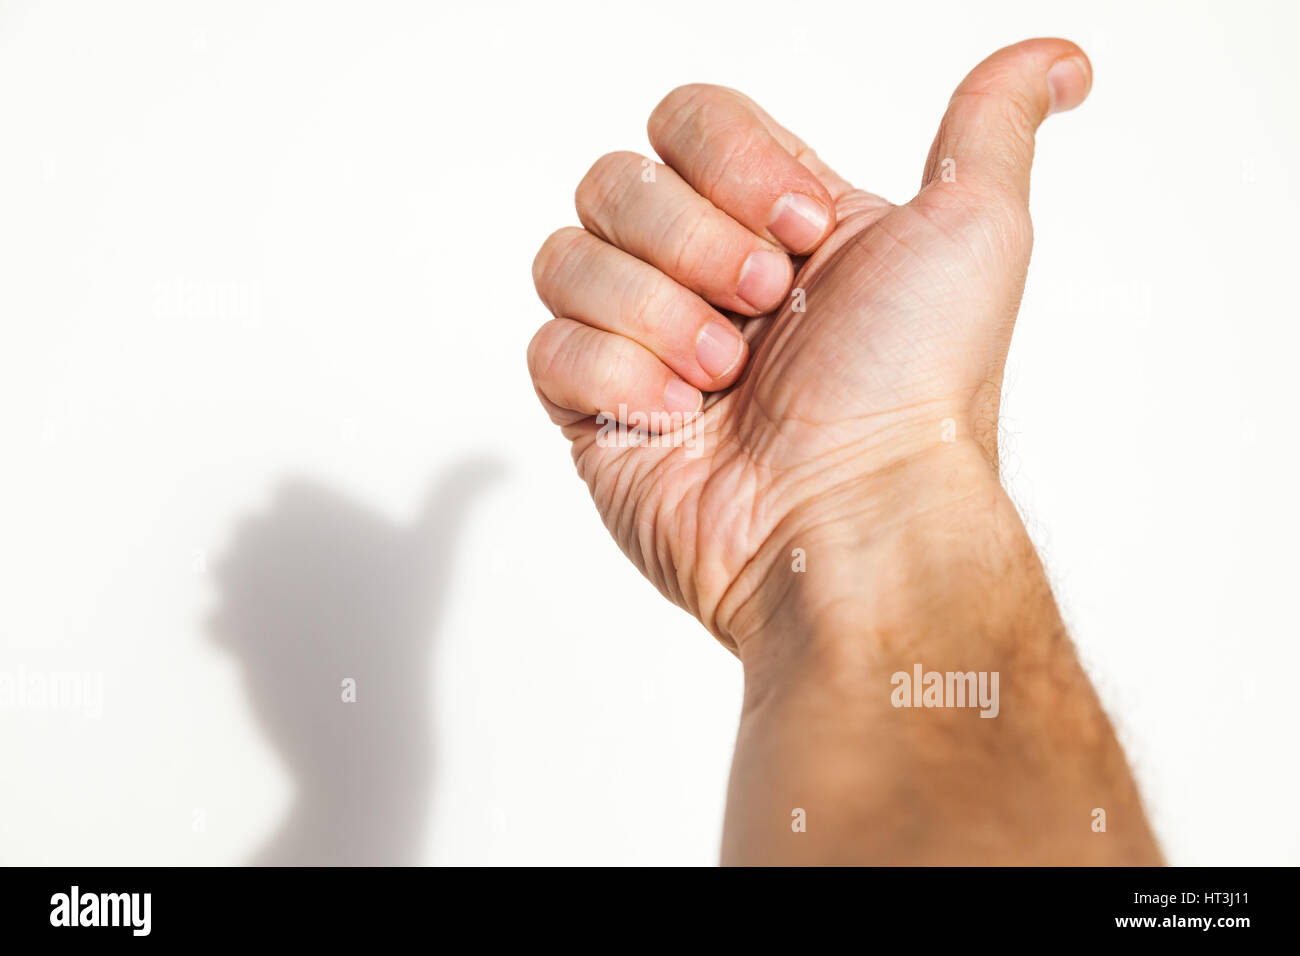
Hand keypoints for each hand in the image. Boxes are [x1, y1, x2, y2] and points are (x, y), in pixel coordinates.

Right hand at [528, 38, 1091, 653]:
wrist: (858, 518)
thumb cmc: (916, 391)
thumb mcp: (976, 231)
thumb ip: (991, 122)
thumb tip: (1060, 62)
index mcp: (768, 222)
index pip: (686, 120)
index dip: (732, 164)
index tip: (805, 234)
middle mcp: (699, 275)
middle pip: (615, 180)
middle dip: (695, 244)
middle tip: (765, 310)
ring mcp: (641, 345)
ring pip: (567, 257)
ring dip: (658, 315)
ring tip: (725, 377)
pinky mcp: (594, 414)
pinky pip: (549, 348)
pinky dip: (616, 380)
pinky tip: (680, 419)